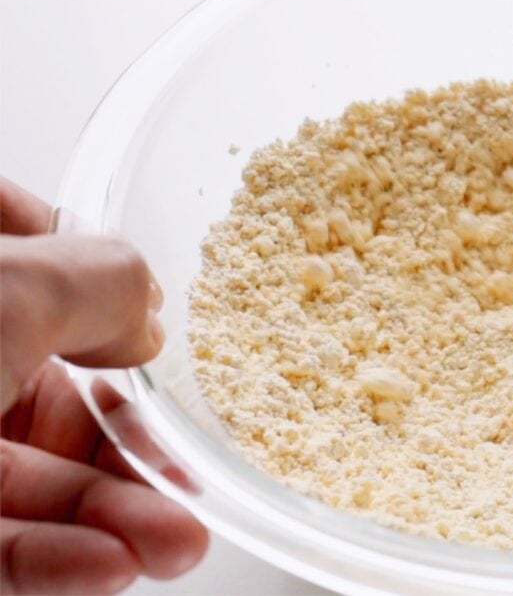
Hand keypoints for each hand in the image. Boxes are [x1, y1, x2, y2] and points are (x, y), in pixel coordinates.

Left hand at [1, 177, 207, 593]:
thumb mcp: (11, 285)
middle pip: (46, 389)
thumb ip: (105, 282)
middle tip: (193, 471)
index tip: (148, 322)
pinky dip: (62, 561)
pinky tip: (116, 566)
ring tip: (178, 542)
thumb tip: (149, 316)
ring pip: (32, 481)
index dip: (93, 284)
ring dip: (116, 515)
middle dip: (131, 441)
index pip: (23, 248)